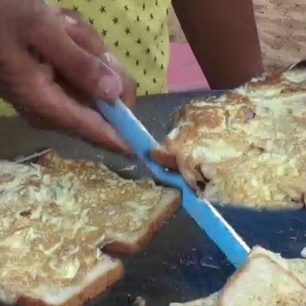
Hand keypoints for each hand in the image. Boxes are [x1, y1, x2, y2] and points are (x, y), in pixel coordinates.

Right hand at [0, 1, 136, 152]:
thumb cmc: (1, 16)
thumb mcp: (41, 29)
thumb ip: (79, 63)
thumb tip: (115, 95)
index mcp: (44, 102)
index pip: (95, 131)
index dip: (125, 138)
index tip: (150, 148)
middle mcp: (50, 107)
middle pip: (103, 101)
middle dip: (97, 61)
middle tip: (72, 32)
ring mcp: (51, 95)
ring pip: (96, 79)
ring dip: (85, 46)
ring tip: (59, 25)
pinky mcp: (52, 83)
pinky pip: (83, 69)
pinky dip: (78, 44)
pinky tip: (59, 28)